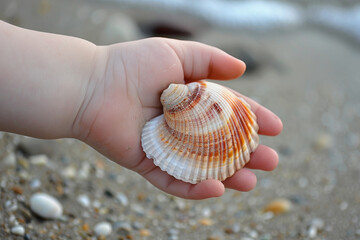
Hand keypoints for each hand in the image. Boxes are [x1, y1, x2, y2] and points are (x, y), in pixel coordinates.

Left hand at [74, 38, 282, 198]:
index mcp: (190, 102)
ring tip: (251, 182)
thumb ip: (209, 60)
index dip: (253, 119)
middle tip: (271, 161)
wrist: (91, 86)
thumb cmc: (132, 66)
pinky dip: (194, 188)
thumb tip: (242, 68)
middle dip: (247, 153)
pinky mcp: (148, 164)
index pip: (229, 113)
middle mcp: (182, 126)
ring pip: (202, 168)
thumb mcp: (176, 54)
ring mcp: (166, 148)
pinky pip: (174, 181)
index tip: (275, 127)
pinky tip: (217, 188)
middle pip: (221, 145)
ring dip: (228, 176)